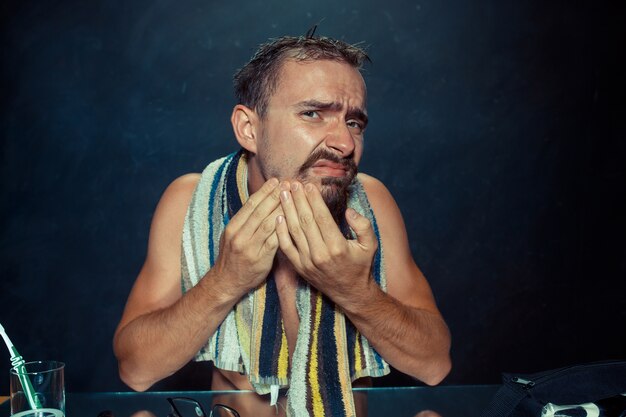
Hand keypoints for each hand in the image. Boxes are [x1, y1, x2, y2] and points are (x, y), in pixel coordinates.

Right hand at [212, 178, 282, 296]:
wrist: (226, 282)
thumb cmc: (233, 257)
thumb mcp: (233, 236)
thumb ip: (246, 221)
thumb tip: (262, 202)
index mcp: (233, 227)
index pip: (250, 204)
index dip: (264, 191)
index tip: (276, 181)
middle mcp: (239, 235)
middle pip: (259, 211)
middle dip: (275, 195)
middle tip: (288, 183)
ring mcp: (249, 248)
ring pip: (267, 224)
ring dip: (281, 209)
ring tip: (293, 198)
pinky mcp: (260, 259)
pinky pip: (273, 241)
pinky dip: (282, 229)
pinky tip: (291, 220)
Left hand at [275, 181, 377, 302]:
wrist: (350, 292)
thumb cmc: (360, 265)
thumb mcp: (371, 245)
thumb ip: (363, 226)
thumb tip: (350, 211)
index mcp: (337, 247)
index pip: (321, 217)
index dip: (313, 199)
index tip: (308, 185)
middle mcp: (320, 254)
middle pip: (305, 221)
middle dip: (297, 200)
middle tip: (292, 183)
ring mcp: (307, 262)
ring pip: (293, 231)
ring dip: (287, 210)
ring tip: (283, 193)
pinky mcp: (299, 267)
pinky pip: (286, 247)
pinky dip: (280, 231)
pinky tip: (278, 216)